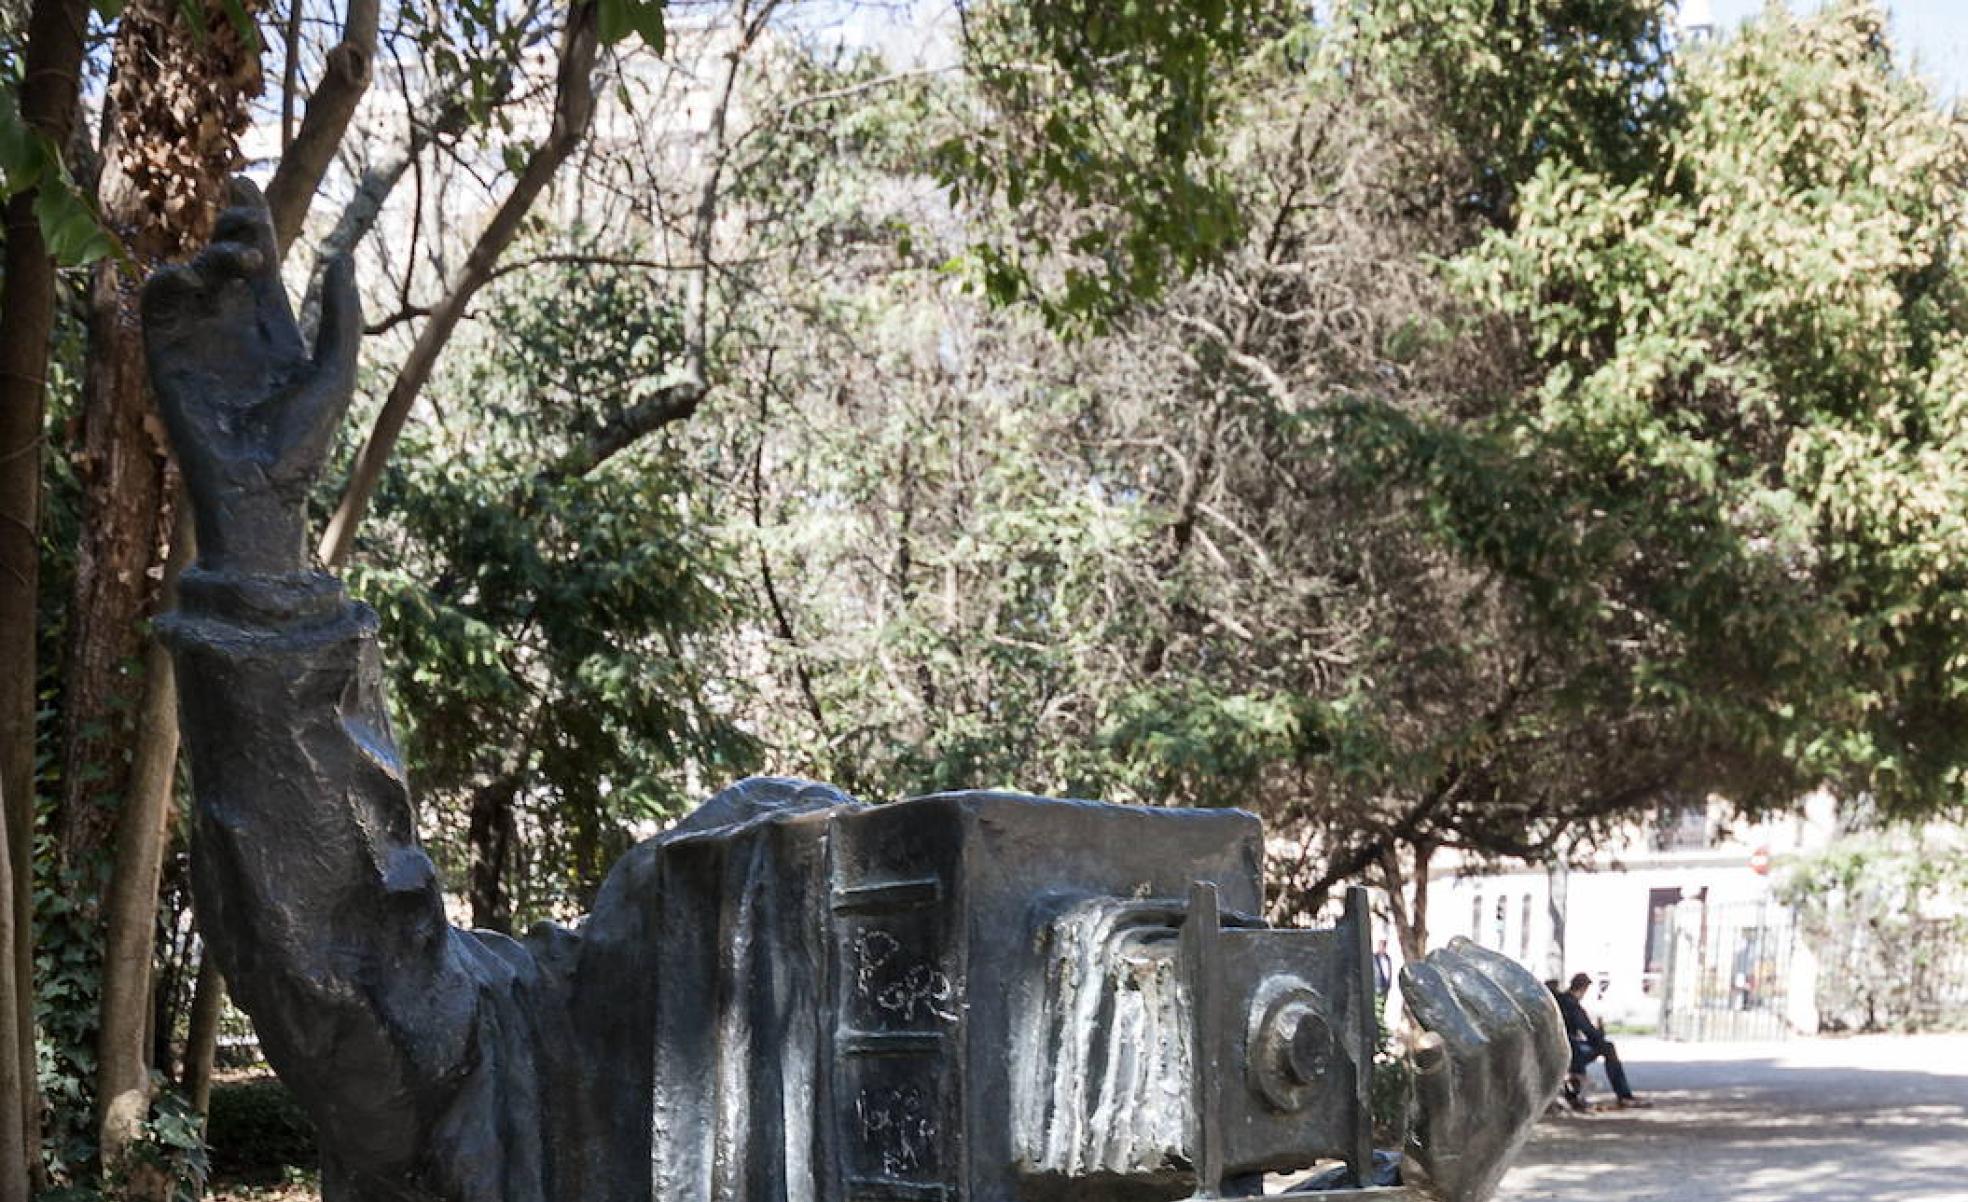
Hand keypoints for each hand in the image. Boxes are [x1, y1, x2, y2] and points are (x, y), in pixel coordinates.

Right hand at [142, 177, 360, 574]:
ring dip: (208, 254)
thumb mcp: (336, 372)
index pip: (255, 259)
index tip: (244, 180)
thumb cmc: (305, 443)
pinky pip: (157, 306)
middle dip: (229, 225)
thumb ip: (340, 315)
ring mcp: (197, 341)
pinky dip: (167, 280)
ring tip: (241, 260)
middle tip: (245, 215)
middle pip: (220, 256)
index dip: (248, 218)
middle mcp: (230, 327)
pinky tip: (191, 275)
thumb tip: (339, 254)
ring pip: (189, 273)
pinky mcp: (165, 359)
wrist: (262, 491)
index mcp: (271, 327)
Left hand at [1398, 938, 1567, 1201]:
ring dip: (1440, 1002)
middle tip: (1432, 959)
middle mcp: (1524, 1093)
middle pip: (1509, 1022)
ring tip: (1413, 976)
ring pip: (1475, 1049)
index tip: (1459, 946)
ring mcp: (1486, 1117)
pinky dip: (1432, 1063)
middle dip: (1468, 978)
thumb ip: (1492, 1009)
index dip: (1497, 967)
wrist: (1460, 1186)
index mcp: (1548, 1070)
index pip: (1536, 1006)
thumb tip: (1459, 944)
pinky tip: (1420, 1037)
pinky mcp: (1444, 1138)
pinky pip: (1442, 1097)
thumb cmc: (1479, 1107)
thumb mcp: (1507, 1063)